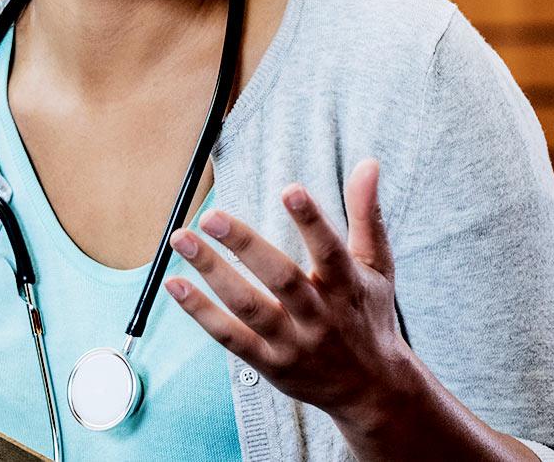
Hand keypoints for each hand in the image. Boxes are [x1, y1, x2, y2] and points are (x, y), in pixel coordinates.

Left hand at [164, 160, 412, 420]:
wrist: (371, 389)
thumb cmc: (370, 315)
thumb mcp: (377, 266)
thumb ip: (366, 214)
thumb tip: (368, 162)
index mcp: (348, 287)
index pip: (330, 251)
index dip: (311, 221)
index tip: (289, 190)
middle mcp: (321, 317)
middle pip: (281, 279)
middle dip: (245, 246)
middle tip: (212, 215)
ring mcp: (294, 344)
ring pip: (249, 308)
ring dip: (212, 273)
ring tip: (182, 238)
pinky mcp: (270, 365)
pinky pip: (230, 338)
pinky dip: (201, 313)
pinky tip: (176, 284)